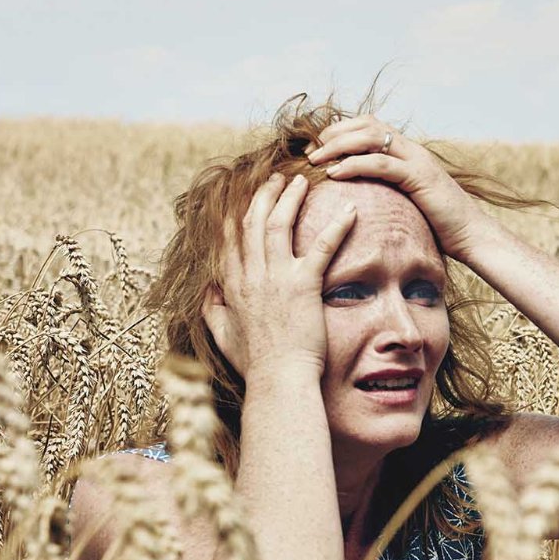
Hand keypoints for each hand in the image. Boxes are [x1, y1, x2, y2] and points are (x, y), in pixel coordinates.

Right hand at [201, 172, 355, 377]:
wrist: (278, 380)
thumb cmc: (256, 365)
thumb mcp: (223, 336)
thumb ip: (212, 311)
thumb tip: (208, 291)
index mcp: (232, 286)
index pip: (230, 239)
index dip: (237, 213)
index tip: (244, 197)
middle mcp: (251, 275)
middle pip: (252, 221)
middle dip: (264, 195)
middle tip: (277, 179)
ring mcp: (276, 278)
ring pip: (279, 224)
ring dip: (290, 198)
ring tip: (302, 181)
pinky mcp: (303, 285)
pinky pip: (322, 247)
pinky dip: (337, 226)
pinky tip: (350, 211)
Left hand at [305, 115, 491, 262]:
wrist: (471, 235)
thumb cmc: (438, 225)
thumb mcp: (407, 202)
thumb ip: (387, 190)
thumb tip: (358, 198)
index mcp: (407, 152)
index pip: (369, 125)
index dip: (341, 131)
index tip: (317, 148)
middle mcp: (411, 149)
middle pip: (366, 124)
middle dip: (334, 134)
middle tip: (310, 151)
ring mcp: (416, 160)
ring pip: (370, 138)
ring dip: (338, 146)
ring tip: (315, 160)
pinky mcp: (419, 177)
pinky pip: (381, 164)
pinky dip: (355, 165)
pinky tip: (336, 174)